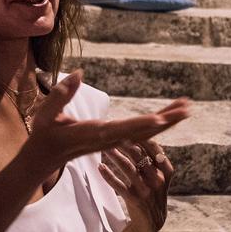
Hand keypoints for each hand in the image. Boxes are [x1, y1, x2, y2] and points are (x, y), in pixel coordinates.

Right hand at [24, 72, 188, 172]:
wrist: (43, 159)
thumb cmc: (44, 135)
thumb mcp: (46, 114)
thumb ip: (61, 94)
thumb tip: (79, 73)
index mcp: (92, 134)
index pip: (121, 130)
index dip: (141, 125)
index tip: (160, 120)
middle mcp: (106, 140)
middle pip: (142, 133)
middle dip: (165, 121)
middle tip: (187, 109)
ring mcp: (111, 142)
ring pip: (145, 134)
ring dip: (166, 121)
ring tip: (186, 108)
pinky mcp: (113, 140)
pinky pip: (139, 134)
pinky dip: (156, 125)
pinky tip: (168, 117)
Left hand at [100, 137, 175, 231]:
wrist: (150, 226)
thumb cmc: (152, 196)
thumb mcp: (158, 178)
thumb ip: (153, 160)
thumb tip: (141, 134)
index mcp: (166, 172)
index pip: (154, 149)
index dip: (141, 137)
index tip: (128, 128)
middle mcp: (158, 180)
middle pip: (140, 156)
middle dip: (124, 143)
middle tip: (111, 134)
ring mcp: (146, 191)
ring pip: (128, 168)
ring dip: (114, 156)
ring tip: (104, 147)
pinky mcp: (134, 201)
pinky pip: (118, 185)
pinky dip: (108, 175)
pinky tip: (100, 167)